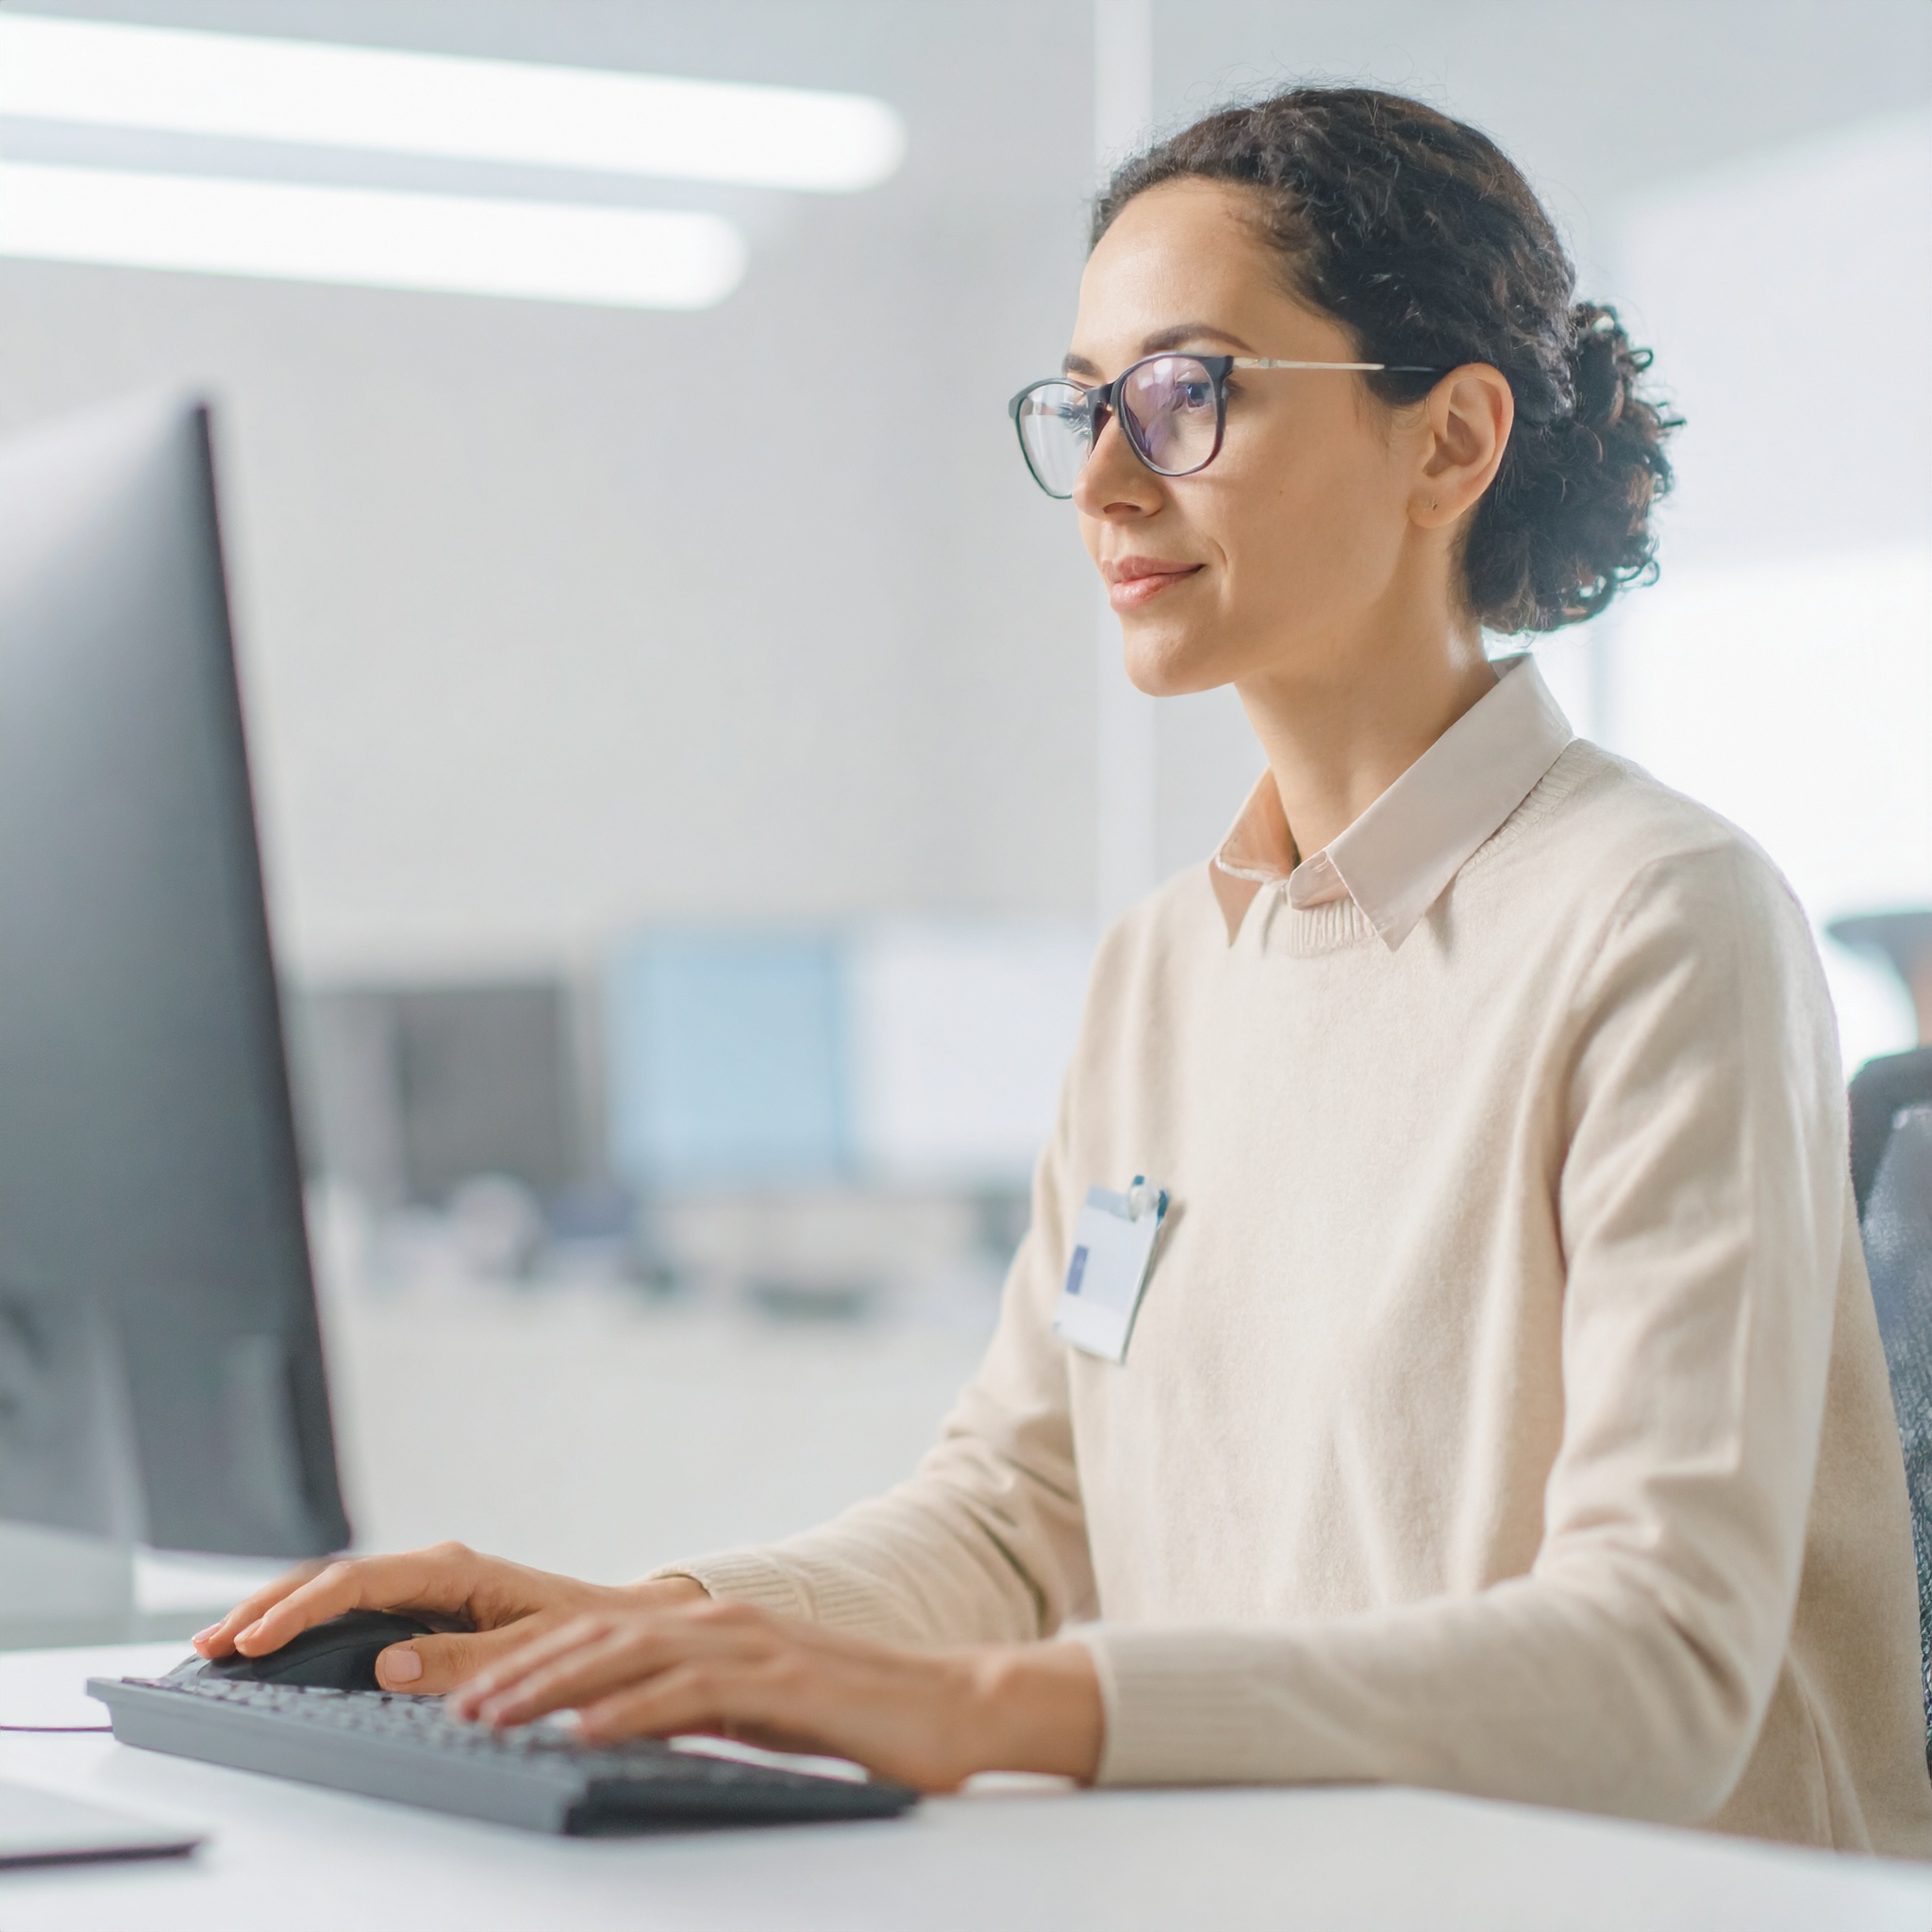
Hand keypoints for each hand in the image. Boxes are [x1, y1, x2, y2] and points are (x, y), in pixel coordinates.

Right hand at [191, 1542, 706, 1694]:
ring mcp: (424, 1582)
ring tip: (221, 1642)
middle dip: (268, 1606)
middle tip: (210, 1644)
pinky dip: (306, 1618)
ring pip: (335, 1588)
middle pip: (333, 1577)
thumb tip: (386, 1663)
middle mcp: (433, 1567)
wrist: (618, 1623)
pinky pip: (352, 1604)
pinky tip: (272, 1639)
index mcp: (454, 1569)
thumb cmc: (580, 1635)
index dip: (302, 1610)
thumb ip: (457, 1659)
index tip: (256, 1639)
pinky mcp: (422, 1603)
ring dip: (278, 1610)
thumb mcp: (525, 1649)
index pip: (360, 1583)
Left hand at [446, 1597, 1104, 1792]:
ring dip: (551, 1686)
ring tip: (491, 1718)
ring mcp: (752, 1645)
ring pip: (629, 1654)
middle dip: (516, 1669)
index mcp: (708, 1625)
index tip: (463, 1686)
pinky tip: (584, 1732)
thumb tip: (610, 1727)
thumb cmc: (850, 1715)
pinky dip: (630, 1710)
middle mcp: (720, 1621)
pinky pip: (691, 1694)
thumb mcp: (750, 1709)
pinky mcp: (783, 1680)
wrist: (950, 1706)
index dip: (525, 1656)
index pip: (596, 1632)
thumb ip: (688, 1705)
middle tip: (450, 1704)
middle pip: (595, 1635)